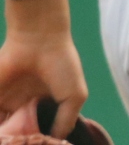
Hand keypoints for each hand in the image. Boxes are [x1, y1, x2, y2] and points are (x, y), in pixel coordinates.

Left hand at [0, 0, 87, 138]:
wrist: (39, 41)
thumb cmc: (62, 65)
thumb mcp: (75, 95)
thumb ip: (66, 120)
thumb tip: (56, 141)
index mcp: (46, 106)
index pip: (41, 131)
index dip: (40, 141)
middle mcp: (26, 107)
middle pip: (21, 133)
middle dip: (23, 141)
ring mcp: (9, 103)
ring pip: (5, 130)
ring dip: (8, 139)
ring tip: (14, 143)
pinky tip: (4, 137)